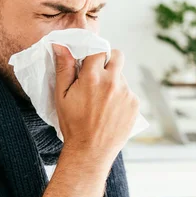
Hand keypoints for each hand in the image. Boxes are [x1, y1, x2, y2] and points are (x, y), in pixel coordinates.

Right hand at [53, 45, 139, 171]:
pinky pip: (128, 92)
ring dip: (113, 82)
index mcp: (92, 77)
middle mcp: (113, 81)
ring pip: (122, 76)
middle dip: (109, 60)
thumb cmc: (72, 124)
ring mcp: (126, 93)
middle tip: (99, 74)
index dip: (94, 55)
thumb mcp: (61, 96)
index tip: (89, 63)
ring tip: (102, 101)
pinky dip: (121, 97)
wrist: (91, 151)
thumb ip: (64, 68)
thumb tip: (61, 45)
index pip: (99, 50)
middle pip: (118, 56)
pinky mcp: (135, 104)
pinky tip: (110, 111)